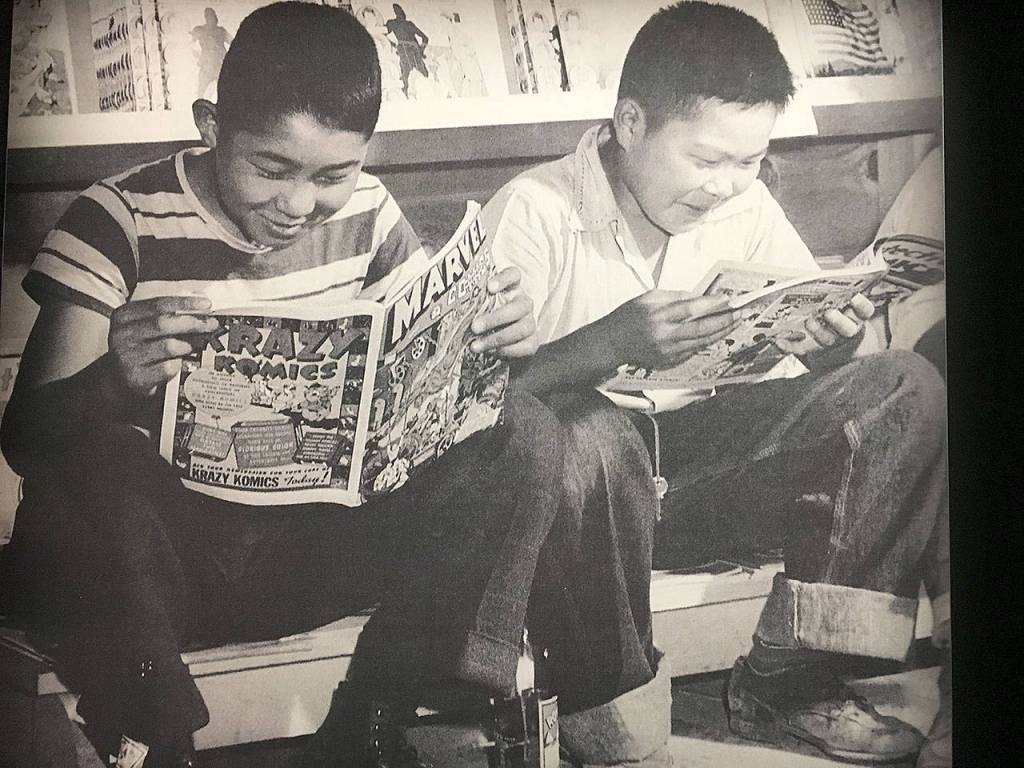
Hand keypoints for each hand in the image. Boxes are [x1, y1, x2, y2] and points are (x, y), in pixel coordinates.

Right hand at [108, 296, 220, 395]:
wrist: (119, 379)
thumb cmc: (139, 348)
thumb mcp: (144, 327)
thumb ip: (167, 315)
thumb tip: (201, 309)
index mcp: (124, 316)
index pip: (158, 304)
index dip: (185, 303)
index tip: (206, 305)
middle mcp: (122, 335)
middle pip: (163, 323)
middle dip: (192, 322)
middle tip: (211, 324)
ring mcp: (127, 357)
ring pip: (168, 346)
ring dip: (189, 344)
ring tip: (199, 343)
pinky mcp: (137, 377)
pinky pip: (167, 367)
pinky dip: (179, 363)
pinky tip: (183, 361)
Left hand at [470, 267, 537, 358]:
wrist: (493, 339)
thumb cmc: (481, 316)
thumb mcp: (475, 305)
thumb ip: (466, 300)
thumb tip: (442, 299)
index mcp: (511, 288)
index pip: (514, 275)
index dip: (504, 279)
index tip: (489, 287)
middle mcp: (523, 303)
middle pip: (519, 306)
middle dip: (496, 318)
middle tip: (475, 327)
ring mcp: (529, 322)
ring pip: (523, 328)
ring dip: (499, 338)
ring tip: (476, 346)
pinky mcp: (532, 341)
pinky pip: (527, 346)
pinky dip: (509, 351)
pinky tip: (492, 352)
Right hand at [601, 291, 740, 369]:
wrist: (611, 344)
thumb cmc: (627, 317)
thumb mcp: (647, 298)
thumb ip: (673, 297)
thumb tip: (698, 297)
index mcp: (657, 316)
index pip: (689, 309)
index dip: (711, 304)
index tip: (728, 298)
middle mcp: (664, 335)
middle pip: (701, 329)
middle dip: (725, 320)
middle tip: (743, 313)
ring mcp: (667, 351)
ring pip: (702, 342)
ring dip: (722, 332)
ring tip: (737, 323)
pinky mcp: (668, 361)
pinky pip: (693, 351)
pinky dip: (707, 342)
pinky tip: (719, 334)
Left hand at [775, 293, 874, 354]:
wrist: (840, 339)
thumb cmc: (836, 307)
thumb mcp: (839, 296)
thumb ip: (833, 286)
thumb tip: (813, 272)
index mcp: (856, 314)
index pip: (865, 310)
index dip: (862, 304)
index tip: (855, 297)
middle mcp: (848, 329)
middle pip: (848, 329)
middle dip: (839, 321)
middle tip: (828, 312)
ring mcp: (832, 340)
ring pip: (827, 339)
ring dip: (817, 331)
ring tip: (808, 321)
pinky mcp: (816, 348)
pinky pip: (804, 349)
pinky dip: (791, 346)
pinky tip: (780, 341)